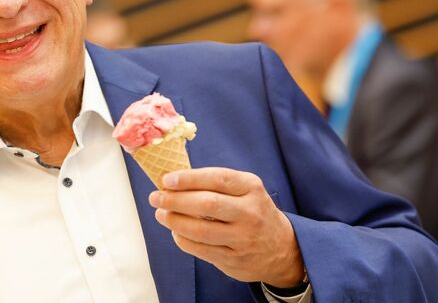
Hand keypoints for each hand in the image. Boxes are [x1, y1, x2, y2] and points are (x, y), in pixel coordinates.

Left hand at [148, 167, 304, 287]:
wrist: (281, 247)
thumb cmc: (251, 211)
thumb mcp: (244, 190)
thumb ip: (214, 183)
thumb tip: (172, 180)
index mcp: (251, 187)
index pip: (217, 178)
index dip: (189, 178)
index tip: (166, 179)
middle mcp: (250, 212)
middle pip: (207, 204)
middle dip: (175, 200)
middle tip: (155, 197)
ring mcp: (243, 238)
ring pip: (200, 230)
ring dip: (174, 221)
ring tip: (161, 214)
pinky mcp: (234, 259)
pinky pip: (200, 249)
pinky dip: (182, 239)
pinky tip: (175, 231)